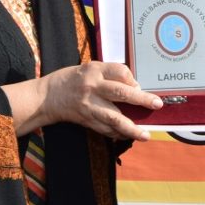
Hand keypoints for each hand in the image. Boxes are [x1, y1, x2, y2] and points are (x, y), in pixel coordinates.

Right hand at [37, 61, 161, 140]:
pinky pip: (105, 129)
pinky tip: (128, 136)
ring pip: (114, 118)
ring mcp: (89, 105)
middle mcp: (92, 87)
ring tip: (145, 134)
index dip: (133, 79)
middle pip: (120, 93)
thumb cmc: (72, 79)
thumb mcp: (90, 68)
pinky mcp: (86, 120)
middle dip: (141, 100)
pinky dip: (118, 133)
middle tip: (157, 104)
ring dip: (131, 128)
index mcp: (94, 70)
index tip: (140, 85)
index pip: (119, 71)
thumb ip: (110, 75)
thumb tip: (134, 87)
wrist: (47, 96)